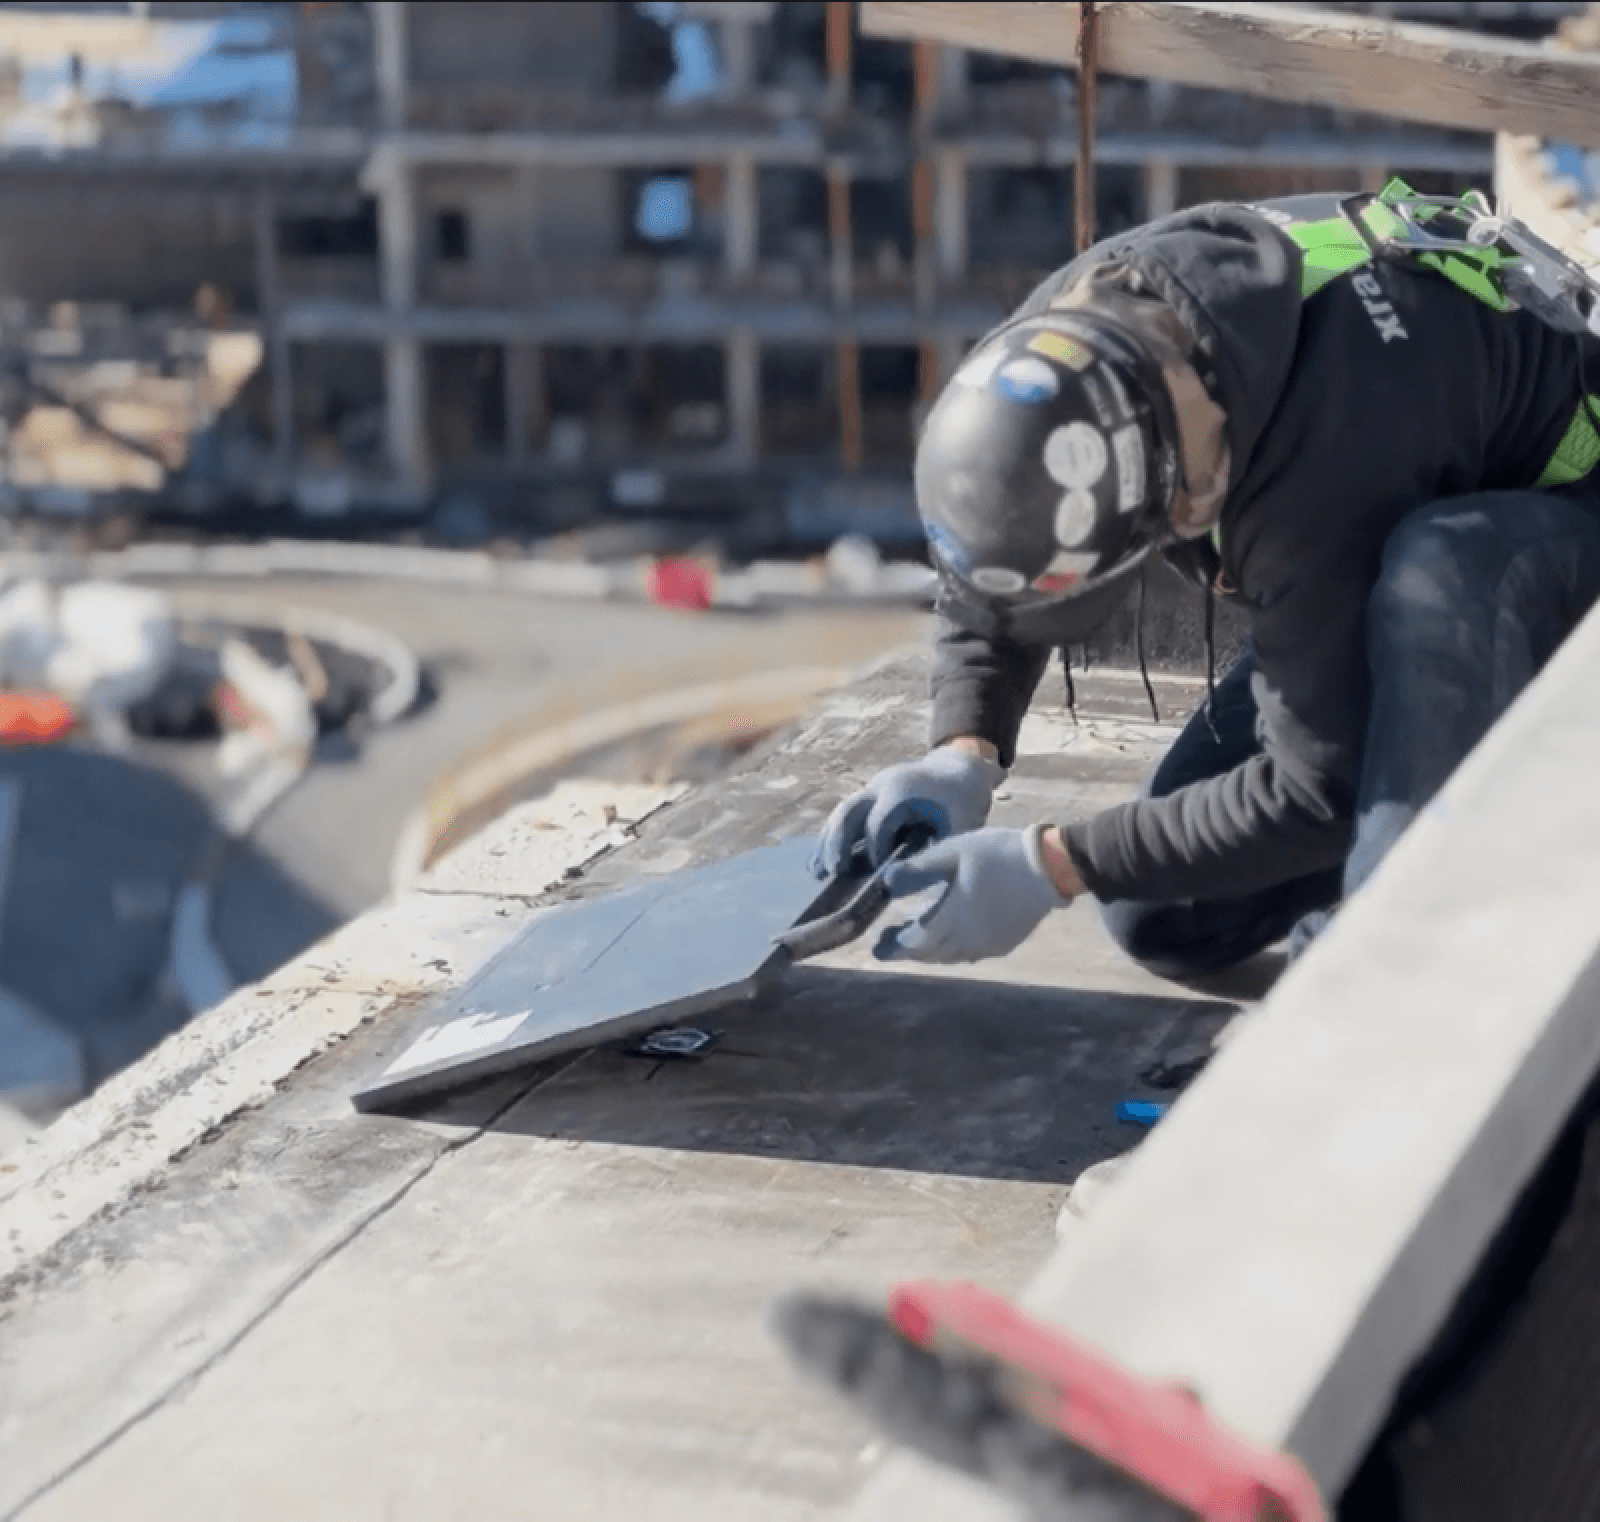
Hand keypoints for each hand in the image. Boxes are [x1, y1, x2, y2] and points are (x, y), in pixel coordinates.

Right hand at [813, 744, 1004, 878]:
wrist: (960, 772)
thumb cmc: (962, 805)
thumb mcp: (958, 830)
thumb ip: (932, 854)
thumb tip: (899, 883)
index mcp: (903, 791)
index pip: (878, 823)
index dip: (876, 851)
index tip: (880, 875)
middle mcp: (882, 785)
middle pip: (849, 811)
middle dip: (837, 843)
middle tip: (832, 872)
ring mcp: (872, 788)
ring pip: (842, 813)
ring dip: (828, 842)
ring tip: (817, 872)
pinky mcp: (869, 797)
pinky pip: (846, 816)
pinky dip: (833, 838)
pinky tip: (822, 862)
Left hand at [873, 825, 1072, 963]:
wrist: (1048, 867)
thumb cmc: (998, 854)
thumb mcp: (953, 852)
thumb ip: (918, 869)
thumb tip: (886, 883)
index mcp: (952, 918)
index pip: (915, 942)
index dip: (894, 948)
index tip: (876, 949)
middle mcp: (968, 939)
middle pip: (931, 953)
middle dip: (908, 949)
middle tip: (890, 942)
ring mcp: (989, 944)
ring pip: (952, 956)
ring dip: (931, 951)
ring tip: (918, 938)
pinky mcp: (1006, 942)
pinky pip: (972, 953)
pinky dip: (955, 949)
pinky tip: (953, 937)